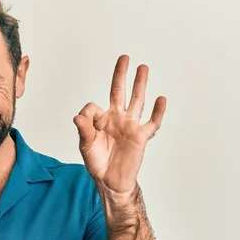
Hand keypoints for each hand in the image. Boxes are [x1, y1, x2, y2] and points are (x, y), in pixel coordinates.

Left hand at [73, 55, 166, 195]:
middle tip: (124, 58)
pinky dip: (157, 112)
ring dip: (140, 84)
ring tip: (143, 68)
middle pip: (119, 92)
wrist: (111, 181)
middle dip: (121, 75)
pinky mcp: (141, 136)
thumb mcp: (85, 146)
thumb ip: (83, 130)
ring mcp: (130, 126)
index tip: (84, 124)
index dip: (88, 113)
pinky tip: (161, 99)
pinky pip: (152, 122)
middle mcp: (116, 119)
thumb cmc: (97, 163)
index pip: (94, 106)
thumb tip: (78, 116)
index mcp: (101, 120)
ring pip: (137, 101)